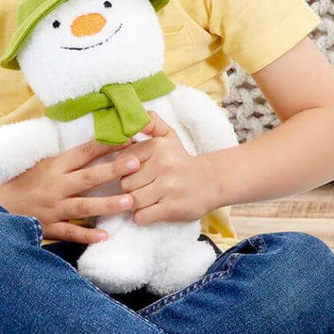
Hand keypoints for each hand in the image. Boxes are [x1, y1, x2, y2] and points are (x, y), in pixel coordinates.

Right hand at [0, 136, 139, 245]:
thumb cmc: (22, 180)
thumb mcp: (42, 162)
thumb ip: (68, 157)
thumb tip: (97, 143)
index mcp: (54, 166)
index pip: (83, 152)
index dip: (105, 144)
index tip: (127, 137)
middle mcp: (55, 186)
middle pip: (88, 177)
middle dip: (113, 170)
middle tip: (136, 163)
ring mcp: (53, 208)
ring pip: (84, 206)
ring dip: (108, 204)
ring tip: (130, 201)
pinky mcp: (49, 227)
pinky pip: (70, 232)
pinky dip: (87, 235)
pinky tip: (105, 236)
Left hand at [118, 110, 212, 225]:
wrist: (211, 182)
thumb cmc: (181, 161)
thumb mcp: (168, 136)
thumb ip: (151, 123)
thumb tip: (135, 116)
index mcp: (158, 146)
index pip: (123, 161)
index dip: (125, 169)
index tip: (136, 171)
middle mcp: (163, 165)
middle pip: (125, 183)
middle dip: (130, 188)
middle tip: (141, 187)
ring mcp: (167, 188)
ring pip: (132, 200)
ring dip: (135, 203)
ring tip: (145, 199)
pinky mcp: (171, 208)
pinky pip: (141, 216)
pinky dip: (142, 216)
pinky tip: (150, 210)